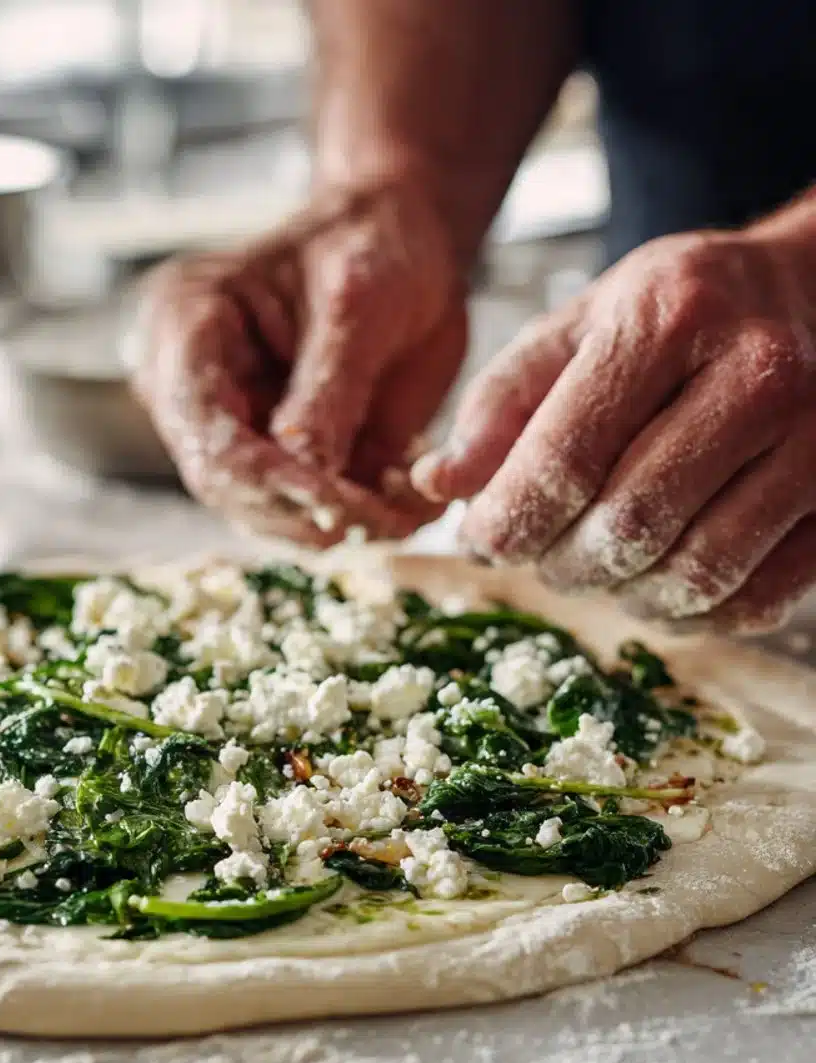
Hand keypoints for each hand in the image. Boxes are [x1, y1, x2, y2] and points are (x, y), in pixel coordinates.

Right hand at [132, 179, 467, 545]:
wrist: (402, 241)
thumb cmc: (373, 245)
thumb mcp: (359, 302)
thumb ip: (330, 388)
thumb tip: (310, 472)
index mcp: (187, 326)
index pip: (207, 428)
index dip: (268, 479)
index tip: (339, 506)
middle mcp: (189, 387)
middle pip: (224, 483)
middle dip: (305, 513)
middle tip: (387, 522)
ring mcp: (227, 428)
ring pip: (260, 511)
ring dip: (333, 526)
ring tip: (406, 513)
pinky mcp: (268, 458)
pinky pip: (299, 510)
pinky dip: (351, 520)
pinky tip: (402, 507)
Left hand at [413, 222, 815, 632]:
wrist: (806, 292)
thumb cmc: (673, 318)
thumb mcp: (574, 328)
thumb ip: (498, 405)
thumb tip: (439, 485)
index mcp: (669, 318)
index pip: (565, 459)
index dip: (508, 521)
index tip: (483, 539)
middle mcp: (759, 373)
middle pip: (629, 525)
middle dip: (560, 563)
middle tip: (540, 556)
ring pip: (693, 574)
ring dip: (621, 595)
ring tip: (595, 567)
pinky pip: (756, 599)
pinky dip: (690, 614)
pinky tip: (657, 583)